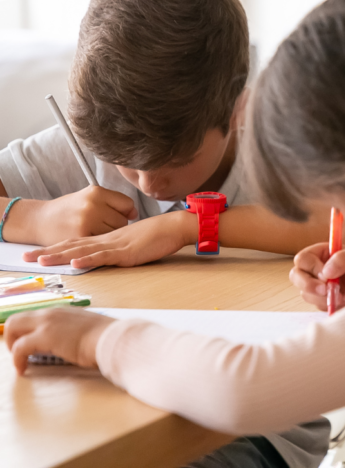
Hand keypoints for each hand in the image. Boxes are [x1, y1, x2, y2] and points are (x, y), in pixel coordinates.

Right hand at [4, 186, 137, 245]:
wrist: (40, 220)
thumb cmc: (69, 209)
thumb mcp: (90, 197)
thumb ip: (113, 202)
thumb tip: (134, 213)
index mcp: (97, 192)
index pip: (127, 204)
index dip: (125, 211)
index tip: (118, 215)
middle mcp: (93, 204)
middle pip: (122, 220)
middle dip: (115, 225)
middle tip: (101, 224)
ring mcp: (87, 221)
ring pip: (114, 233)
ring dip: (108, 236)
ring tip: (94, 230)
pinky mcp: (81, 236)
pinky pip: (101, 243)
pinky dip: (100, 244)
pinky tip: (95, 241)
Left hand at [5, 307, 113, 374]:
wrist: (111, 338)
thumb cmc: (104, 337)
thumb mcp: (85, 329)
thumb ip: (72, 331)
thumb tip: (67, 342)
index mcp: (62, 311)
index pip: (33, 317)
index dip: (25, 332)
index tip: (28, 345)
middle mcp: (52, 313)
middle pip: (16, 318)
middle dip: (11, 337)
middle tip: (18, 352)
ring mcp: (47, 322)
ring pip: (12, 327)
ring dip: (11, 345)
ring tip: (20, 360)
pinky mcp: (45, 336)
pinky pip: (19, 348)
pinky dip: (17, 360)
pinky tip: (23, 369)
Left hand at [21, 210, 196, 268]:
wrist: (175, 226)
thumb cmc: (159, 234)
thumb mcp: (134, 242)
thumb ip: (120, 248)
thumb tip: (109, 256)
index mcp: (108, 238)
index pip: (77, 242)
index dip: (57, 247)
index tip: (38, 253)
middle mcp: (108, 239)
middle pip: (73, 245)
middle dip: (49, 251)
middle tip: (26, 257)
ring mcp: (116, 245)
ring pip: (84, 250)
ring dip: (61, 255)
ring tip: (41, 260)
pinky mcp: (127, 251)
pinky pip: (105, 255)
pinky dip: (89, 259)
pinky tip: (76, 263)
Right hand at [289, 243, 344, 310]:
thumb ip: (343, 258)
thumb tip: (325, 272)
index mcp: (322, 253)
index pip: (303, 258)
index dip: (312, 267)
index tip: (326, 275)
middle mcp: (316, 268)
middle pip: (295, 275)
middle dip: (309, 285)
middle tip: (326, 290)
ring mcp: (317, 285)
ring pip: (305, 292)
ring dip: (323, 297)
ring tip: (344, 295)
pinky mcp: (320, 300)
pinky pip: (315, 304)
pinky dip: (328, 304)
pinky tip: (343, 301)